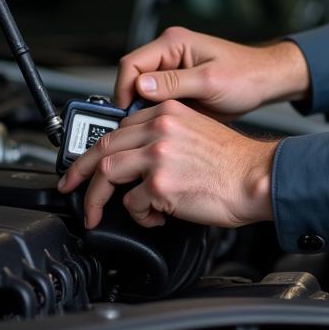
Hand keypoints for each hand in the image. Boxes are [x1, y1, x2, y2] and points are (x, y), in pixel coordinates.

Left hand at [57, 100, 277, 228]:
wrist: (257, 177)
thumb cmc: (234, 163)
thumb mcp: (198, 131)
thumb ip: (166, 136)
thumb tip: (136, 159)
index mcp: (169, 111)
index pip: (120, 126)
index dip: (100, 147)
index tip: (91, 163)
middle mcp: (161, 128)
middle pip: (103, 146)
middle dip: (80, 171)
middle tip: (71, 186)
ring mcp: (159, 154)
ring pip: (106, 173)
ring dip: (97, 199)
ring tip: (98, 213)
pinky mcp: (160, 183)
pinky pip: (132, 204)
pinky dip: (140, 216)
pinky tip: (157, 218)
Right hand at [115, 26, 309, 116]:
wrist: (266, 82)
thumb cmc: (246, 75)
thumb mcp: (210, 80)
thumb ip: (174, 82)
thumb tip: (139, 86)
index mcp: (173, 44)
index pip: (131, 64)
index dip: (124, 90)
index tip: (127, 114)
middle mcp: (169, 54)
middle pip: (132, 79)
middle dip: (131, 103)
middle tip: (137, 127)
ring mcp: (172, 70)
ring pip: (141, 92)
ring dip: (144, 110)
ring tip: (151, 129)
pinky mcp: (178, 86)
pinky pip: (155, 100)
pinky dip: (155, 114)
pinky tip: (164, 127)